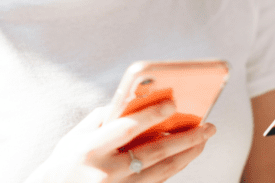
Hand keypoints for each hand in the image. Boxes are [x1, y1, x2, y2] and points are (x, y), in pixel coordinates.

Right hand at [26, 101, 215, 182]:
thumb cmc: (65, 161)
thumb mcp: (75, 137)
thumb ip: (103, 118)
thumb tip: (136, 100)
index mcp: (90, 149)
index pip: (126, 129)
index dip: (151, 115)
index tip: (174, 103)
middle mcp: (106, 172)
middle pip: (155, 153)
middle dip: (186, 138)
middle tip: (209, 125)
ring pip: (162, 171)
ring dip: (188, 154)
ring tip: (204, 138)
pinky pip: (157, 181)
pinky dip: (175, 167)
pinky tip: (187, 154)